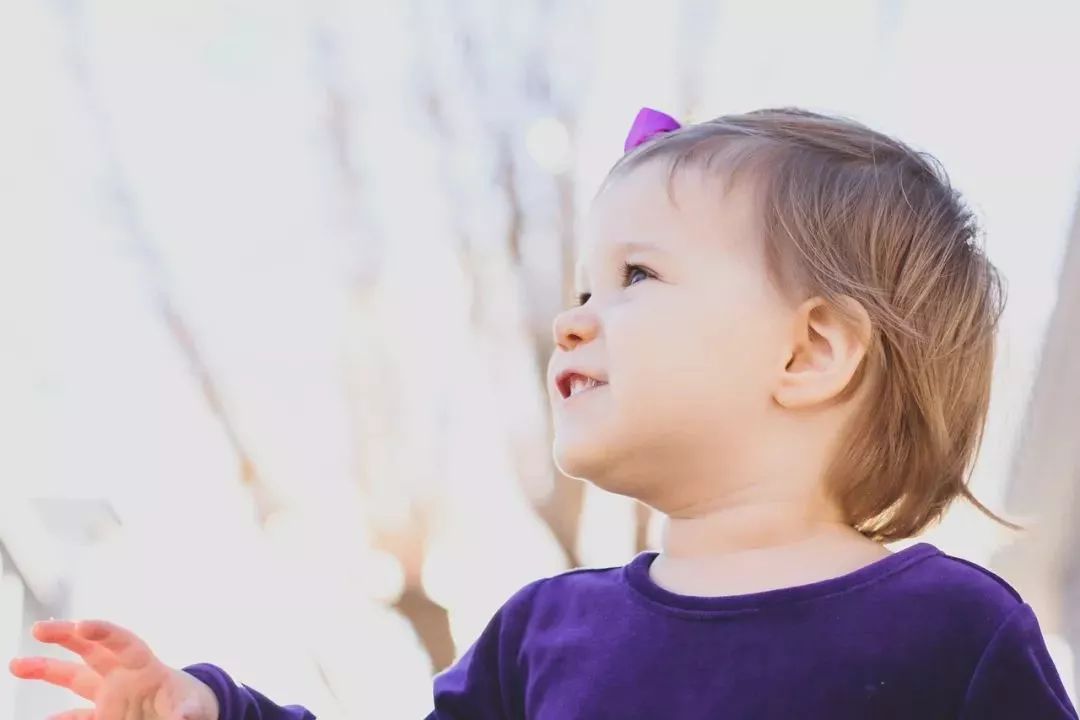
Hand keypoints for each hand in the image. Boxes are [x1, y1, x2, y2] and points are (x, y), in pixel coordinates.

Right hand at [9, 619, 219, 719]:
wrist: (186, 716)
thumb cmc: (191, 705)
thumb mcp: (193, 707)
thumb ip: (186, 712)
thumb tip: (183, 719)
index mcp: (145, 666)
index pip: (122, 642)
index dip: (103, 632)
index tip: (82, 625)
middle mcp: (121, 676)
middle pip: (90, 649)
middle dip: (66, 636)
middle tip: (38, 629)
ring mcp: (109, 695)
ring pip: (73, 678)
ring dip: (46, 671)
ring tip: (16, 664)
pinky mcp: (103, 716)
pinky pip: (75, 716)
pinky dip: (58, 719)